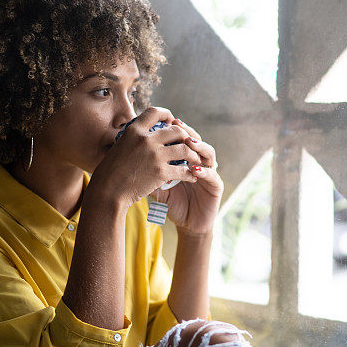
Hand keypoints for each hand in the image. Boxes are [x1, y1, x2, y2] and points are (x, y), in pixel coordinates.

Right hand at [88, 107, 202, 208]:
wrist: (107, 191)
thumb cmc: (111, 171)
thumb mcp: (120, 146)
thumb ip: (134, 138)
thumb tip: (144, 133)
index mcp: (134, 130)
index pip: (155, 112)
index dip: (167, 114)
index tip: (172, 120)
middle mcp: (146, 139)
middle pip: (177, 130)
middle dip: (186, 137)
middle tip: (189, 145)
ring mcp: (154, 155)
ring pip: (185, 149)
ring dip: (193, 155)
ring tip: (196, 160)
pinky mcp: (160, 172)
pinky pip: (183, 170)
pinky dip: (190, 173)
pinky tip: (192, 177)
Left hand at [150, 119, 222, 235]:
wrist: (187, 224)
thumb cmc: (173, 203)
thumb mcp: (158, 186)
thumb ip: (149, 172)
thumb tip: (129, 159)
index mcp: (186, 159)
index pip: (183, 138)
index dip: (175, 129)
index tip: (164, 121)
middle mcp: (200, 162)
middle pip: (197, 141)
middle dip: (187, 132)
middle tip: (178, 125)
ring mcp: (210, 172)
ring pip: (208, 154)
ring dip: (199, 147)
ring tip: (188, 143)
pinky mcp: (216, 186)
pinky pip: (212, 175)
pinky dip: (204, 170)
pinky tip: (194, 168)